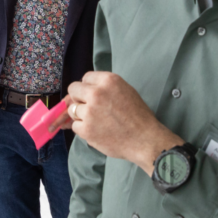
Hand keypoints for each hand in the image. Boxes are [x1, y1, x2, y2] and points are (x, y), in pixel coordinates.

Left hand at [65, 71, 181, 173]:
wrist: (145, 140)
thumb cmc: (139, 116)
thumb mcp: (126, 91)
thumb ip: (106, 88)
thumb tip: (86, 89)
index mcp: (108, 81)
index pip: (86, 77)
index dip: (88, 87)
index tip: (91, 95)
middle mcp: (96, 93)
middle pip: (73, 89)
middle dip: (78, 97)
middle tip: (88, 107)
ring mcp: (89, 111)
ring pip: (73, 109)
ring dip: (81, 115)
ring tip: (97, 122)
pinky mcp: (86, 129)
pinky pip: (75, 126)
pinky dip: (83, 130)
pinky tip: (97, 131)